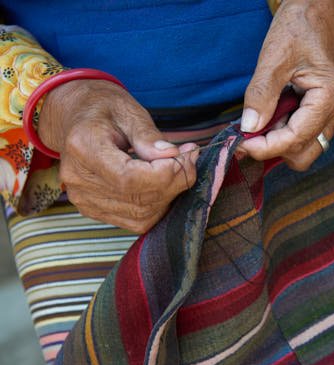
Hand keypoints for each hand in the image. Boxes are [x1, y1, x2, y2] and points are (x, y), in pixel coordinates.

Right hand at [38, 79, 198, 232]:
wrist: (77, 118)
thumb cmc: (104, 109)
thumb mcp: (128, 110)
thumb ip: (149, 135)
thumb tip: (173, 155)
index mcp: (83, 147)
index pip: (129, 178)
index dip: (165, 173)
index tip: (186, 154)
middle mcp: (79, 179)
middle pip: (138, 198)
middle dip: (174, 182)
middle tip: (190, 158)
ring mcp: (84, 199)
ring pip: (141, 215)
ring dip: (170, 195)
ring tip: (179, 167)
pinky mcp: (93, 210)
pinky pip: (136, 221)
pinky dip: (158, 205)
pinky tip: (164, 183)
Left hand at [238, 0, 333, 170]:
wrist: (317, 8)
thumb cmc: (299, 26)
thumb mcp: (274, 57)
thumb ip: (261, 95)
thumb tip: (248, 128)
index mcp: (329, 98)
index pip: (295, 140)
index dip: (266, 147)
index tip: (241, 143)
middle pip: (304, 154)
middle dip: (275, 148)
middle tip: (250, 133)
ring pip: (306, 148)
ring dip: (280, 142)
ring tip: (262, 119)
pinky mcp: (327, 110)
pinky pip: (307, 134)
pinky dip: (286, 132)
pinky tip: (273, 114)